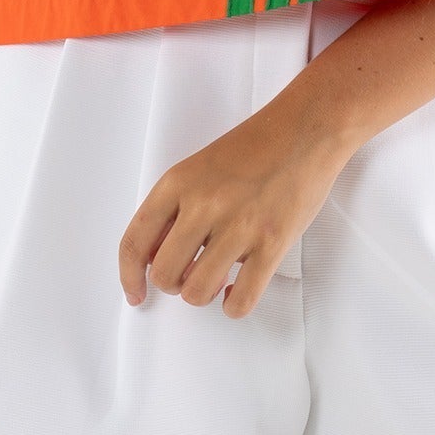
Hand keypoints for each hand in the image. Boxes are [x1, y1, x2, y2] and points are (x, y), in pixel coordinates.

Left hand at [118, 99, 347, 318]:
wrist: (304, 129)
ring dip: (202, 294)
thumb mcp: (199, 167)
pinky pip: (241, 300)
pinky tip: (236, 291)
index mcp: (178, 183)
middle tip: (188, 274)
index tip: (136, 293)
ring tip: (216, 279)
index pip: (135, 242)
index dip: (129, 276)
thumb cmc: (254, 147)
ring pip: (197, 291)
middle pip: (164, 274)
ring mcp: (239, 226)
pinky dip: (233, 306)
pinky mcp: (272, 243)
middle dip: (173, 283)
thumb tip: (156, 257)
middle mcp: (204, 205)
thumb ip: (175, 208)